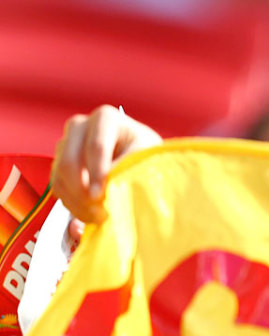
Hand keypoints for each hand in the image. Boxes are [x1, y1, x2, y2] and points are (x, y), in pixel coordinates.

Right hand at [51, 105, 161, 231]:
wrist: (134, 152)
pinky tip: (88, 213)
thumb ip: (127, 166)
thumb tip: (107, 187)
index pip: (96, 147)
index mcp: (105, 118)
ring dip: (77, 201)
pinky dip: (71, 203)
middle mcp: (80, 126)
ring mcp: (66, 143)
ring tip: (98, 217)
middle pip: (70, 162)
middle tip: (98, 212)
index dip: (98, 174)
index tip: (101, 196)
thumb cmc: (143, 151)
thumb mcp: (144, 154)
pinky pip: (57, 185)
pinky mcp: (59, 162)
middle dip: (83, 191)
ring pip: (61, 176)